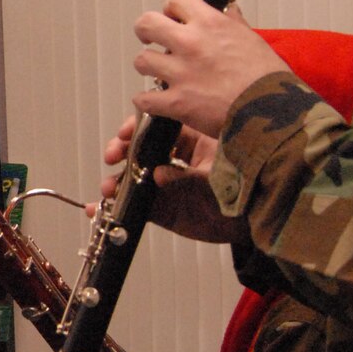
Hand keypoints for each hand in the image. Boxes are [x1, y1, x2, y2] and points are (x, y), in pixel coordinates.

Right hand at [97, 114, 245, 244]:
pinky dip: (114, 206)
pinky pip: (134, 204)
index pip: (159, 126)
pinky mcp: (161, 207)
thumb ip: (189, 178)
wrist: (255, 225)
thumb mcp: (219, 182)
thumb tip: (160, 174)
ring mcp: (166, 184)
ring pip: (134, 176)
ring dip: (115, 180)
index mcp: (192, 140)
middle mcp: (174, 159)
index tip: (124, 133)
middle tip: (113, 156)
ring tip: (108, 189)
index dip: (137, 127)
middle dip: (121, 151)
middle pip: (140, 148)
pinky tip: (97, 208)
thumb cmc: (247, 192)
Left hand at [130, 0, 287, 138]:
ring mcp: (180, 73)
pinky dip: (146, 102)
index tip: (173, 18)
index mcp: (210, 24)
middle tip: (151, 39)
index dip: (172, 9)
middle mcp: (190, 44)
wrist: (273, 113)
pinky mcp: (176, 102)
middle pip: (146, 24)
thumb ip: (235, 24)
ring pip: (142, 60)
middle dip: (146, 31)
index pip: (176, 1)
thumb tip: (230, 12)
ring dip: (149, 67)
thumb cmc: (268, 79)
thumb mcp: (255, 41)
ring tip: (159, 73)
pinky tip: (156, 102)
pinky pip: (144, 99)